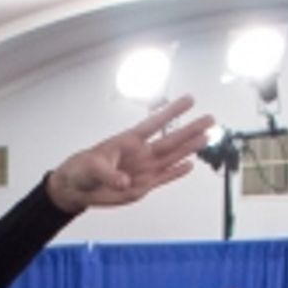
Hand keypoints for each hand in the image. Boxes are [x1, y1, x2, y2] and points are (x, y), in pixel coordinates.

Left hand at [47, 97, 212, 212]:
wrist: (76, 187)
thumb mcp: (92, 168)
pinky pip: (163, 178)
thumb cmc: (82, 170)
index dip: (172, 112)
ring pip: (171, 158)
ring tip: (207, 138)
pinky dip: (176, 173)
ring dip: (189, 149)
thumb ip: (109, 175)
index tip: (189, 99)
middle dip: (190, 130)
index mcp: (129, 141)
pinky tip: (189, 165)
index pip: (155, 124)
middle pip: (170, 140)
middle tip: (210, 119)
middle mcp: (141, 154)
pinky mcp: (141, 187)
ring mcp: (143, 170)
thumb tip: (125, 183)